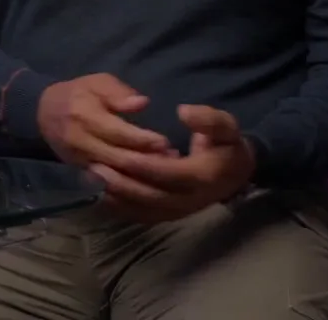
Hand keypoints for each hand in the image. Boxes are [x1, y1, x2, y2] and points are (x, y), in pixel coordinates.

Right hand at [36, 73, 174, 170]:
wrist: (42, 112)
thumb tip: (142, 103)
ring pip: (113, 174)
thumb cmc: (77, 93)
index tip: (165, 141)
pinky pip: (106, 182)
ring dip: (139, 176)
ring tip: (164, 172)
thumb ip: (119, 92)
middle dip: (146, 161)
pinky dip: (126, 183)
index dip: (143, 139)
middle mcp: (81, 141)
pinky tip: (145, 181)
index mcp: (86, 115)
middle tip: (171, 160)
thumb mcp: (97, 82)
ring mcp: (79, 159)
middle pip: (118, 157)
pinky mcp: (79, 171)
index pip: (119, 132)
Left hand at [86, 104, 255, 224]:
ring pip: (143, 208)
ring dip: (117, 195)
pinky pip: (142, 215)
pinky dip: (121, 206)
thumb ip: (208, 119)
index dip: (144, 164)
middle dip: (122, 181)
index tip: (121, 152)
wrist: (234, 174)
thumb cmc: (228, 145)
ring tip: (92, 176)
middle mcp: (190, 200)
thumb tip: (183, 112)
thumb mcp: (227, 126)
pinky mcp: (169, 216)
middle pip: (151, 194)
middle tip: (95, 166)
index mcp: (203, 176)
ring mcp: (179, 212)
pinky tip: (101, 192)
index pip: (168, 173)